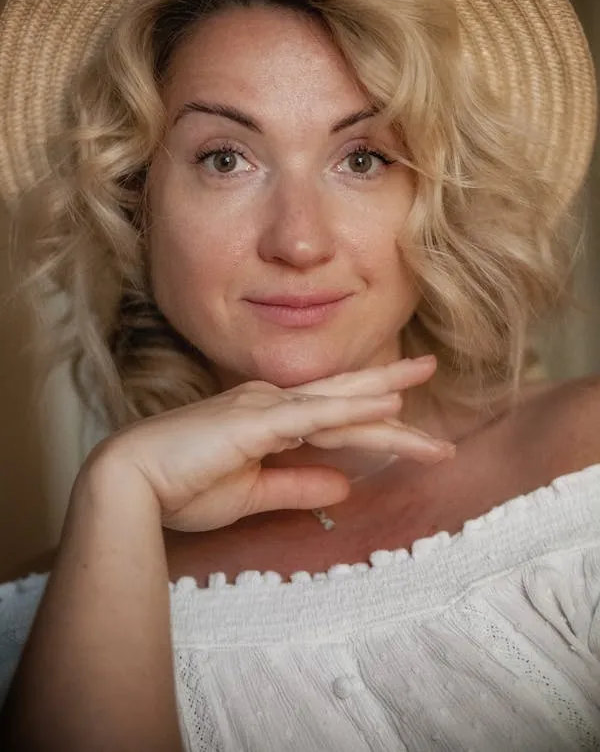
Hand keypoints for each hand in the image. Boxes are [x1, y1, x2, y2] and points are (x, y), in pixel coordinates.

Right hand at [89, 356, 450, 531]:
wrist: (131, 485)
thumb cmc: (181, 488)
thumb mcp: (254, 493)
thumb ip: (300, 485)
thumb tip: (346, 485)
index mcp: (267, 418)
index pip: (331, 420)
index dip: (372, 420)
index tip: (409, 426)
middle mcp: (270, 403)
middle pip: (342, 399)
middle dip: (388, 386)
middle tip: (428, 367)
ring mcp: (264, 408)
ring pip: (337, 405)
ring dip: (384, 398)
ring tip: (424, 378)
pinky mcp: (256, 423)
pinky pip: (315, 417)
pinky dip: (353, 412)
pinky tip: (388, 408)